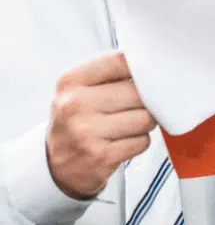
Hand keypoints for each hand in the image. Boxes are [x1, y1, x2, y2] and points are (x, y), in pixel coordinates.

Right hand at [46, 50, 155, 198]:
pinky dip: (140, 141)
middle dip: (147, 99)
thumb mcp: (79, 88)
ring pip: (145, 118)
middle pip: (137, 92)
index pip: (119, 61)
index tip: (148, 72)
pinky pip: (142, 142)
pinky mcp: (102, 156)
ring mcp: (87, 132)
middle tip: (139, 104)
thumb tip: (150, 67)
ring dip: (146, 121)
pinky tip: (125, 140)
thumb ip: (109, 72)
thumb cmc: (76, 117)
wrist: (54, 162)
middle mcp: (75, 105)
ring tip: (133, 122)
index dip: (141, 66)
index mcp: (71, 81)